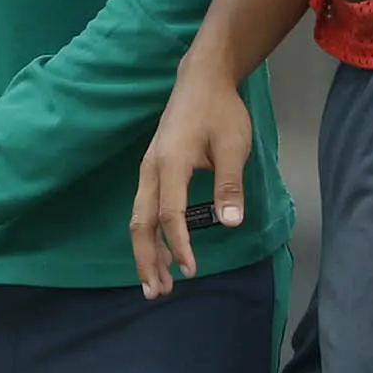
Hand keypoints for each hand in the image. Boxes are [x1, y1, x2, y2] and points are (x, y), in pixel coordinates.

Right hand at [131, 61, 251, 297]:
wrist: (201, 79)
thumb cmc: (220, 111)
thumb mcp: (233, 146)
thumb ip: (230, 186)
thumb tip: (230, 224)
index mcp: (170, 163)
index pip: (169, 214)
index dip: (178, 245)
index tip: (190, 270)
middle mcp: (151, 169)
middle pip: (141, 222)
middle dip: (146, 260)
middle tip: (157, 293)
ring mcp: (148, 169)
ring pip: (139, 217)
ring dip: (145, 252)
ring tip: (155, 283)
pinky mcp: (153, 169)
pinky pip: (145, 207)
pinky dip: (149, 234)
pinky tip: (159, 251)